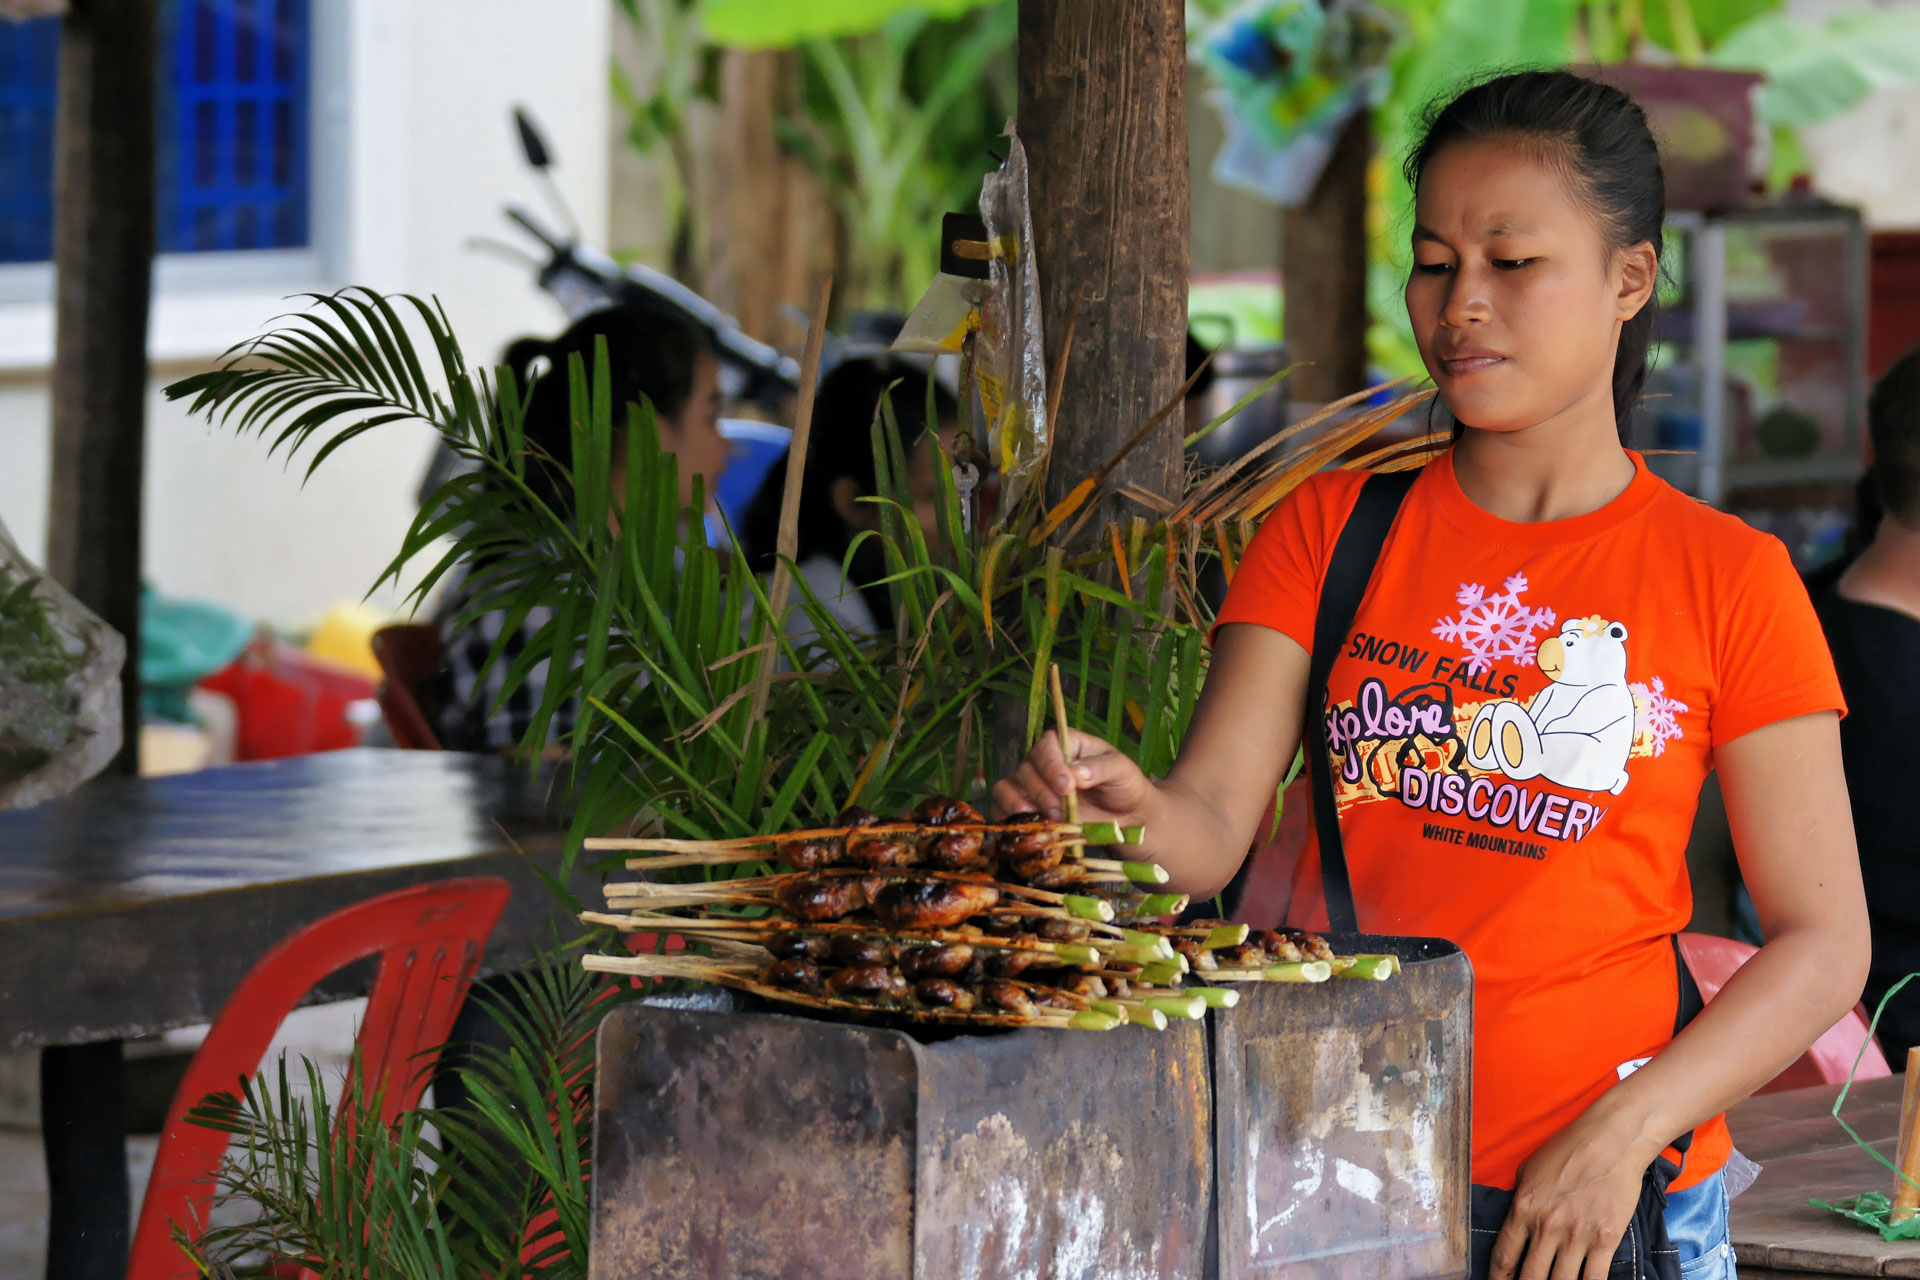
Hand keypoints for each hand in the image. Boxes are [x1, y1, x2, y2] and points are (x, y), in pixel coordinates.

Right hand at [991, 728, 1154, 825]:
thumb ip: (1100, 768)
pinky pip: (1002, 808)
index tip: (1067, 786)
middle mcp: (1043, 762)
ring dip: (1021, 804)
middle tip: (1060, 810)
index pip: (1046, 745)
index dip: (1051, 765)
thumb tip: (1077, 774)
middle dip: (1041, 791)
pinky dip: (1008, 816)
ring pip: (1007, 787)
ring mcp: (1032, 785)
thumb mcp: (1121, 770)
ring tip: (1044, 819)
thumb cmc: (1123, 785)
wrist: (1126, 816)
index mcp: (1066, 744)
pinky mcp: (1026, 808)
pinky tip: (1027, 825)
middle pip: (1026, 768)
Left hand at [1489, 1102, 1658, 1279]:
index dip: (1498, 1279)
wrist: (1610, 1142)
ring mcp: (1578, 1236)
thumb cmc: (1568, 1150)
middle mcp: (1547, 1226)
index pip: (1504, 1257)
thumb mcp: (1528, 1170)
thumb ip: (1519, 1201)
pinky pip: (1594, 1279)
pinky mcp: (1606, 1240)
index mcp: (1523, 1208)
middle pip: (1530, 1278)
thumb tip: (1513, 1224)